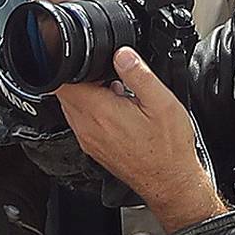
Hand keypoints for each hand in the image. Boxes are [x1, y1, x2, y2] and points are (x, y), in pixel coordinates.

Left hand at [55, 46, 224, 233]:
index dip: (72, 65)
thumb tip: (122, 53)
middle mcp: (88, 128)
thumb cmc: (168, 147)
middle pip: (65, 94)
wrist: (170, 181)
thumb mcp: (161, 102)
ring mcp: (89, 140)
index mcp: (100, 112)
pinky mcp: (94, 148)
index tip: (88, 57)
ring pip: (72, 107)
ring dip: (86, 93)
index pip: (64, 83)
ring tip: (115, 89)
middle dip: (80, 77)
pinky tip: (116, 107)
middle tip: (108, 71)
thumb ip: (138, 74)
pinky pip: (81, 121)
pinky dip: (91, 109)